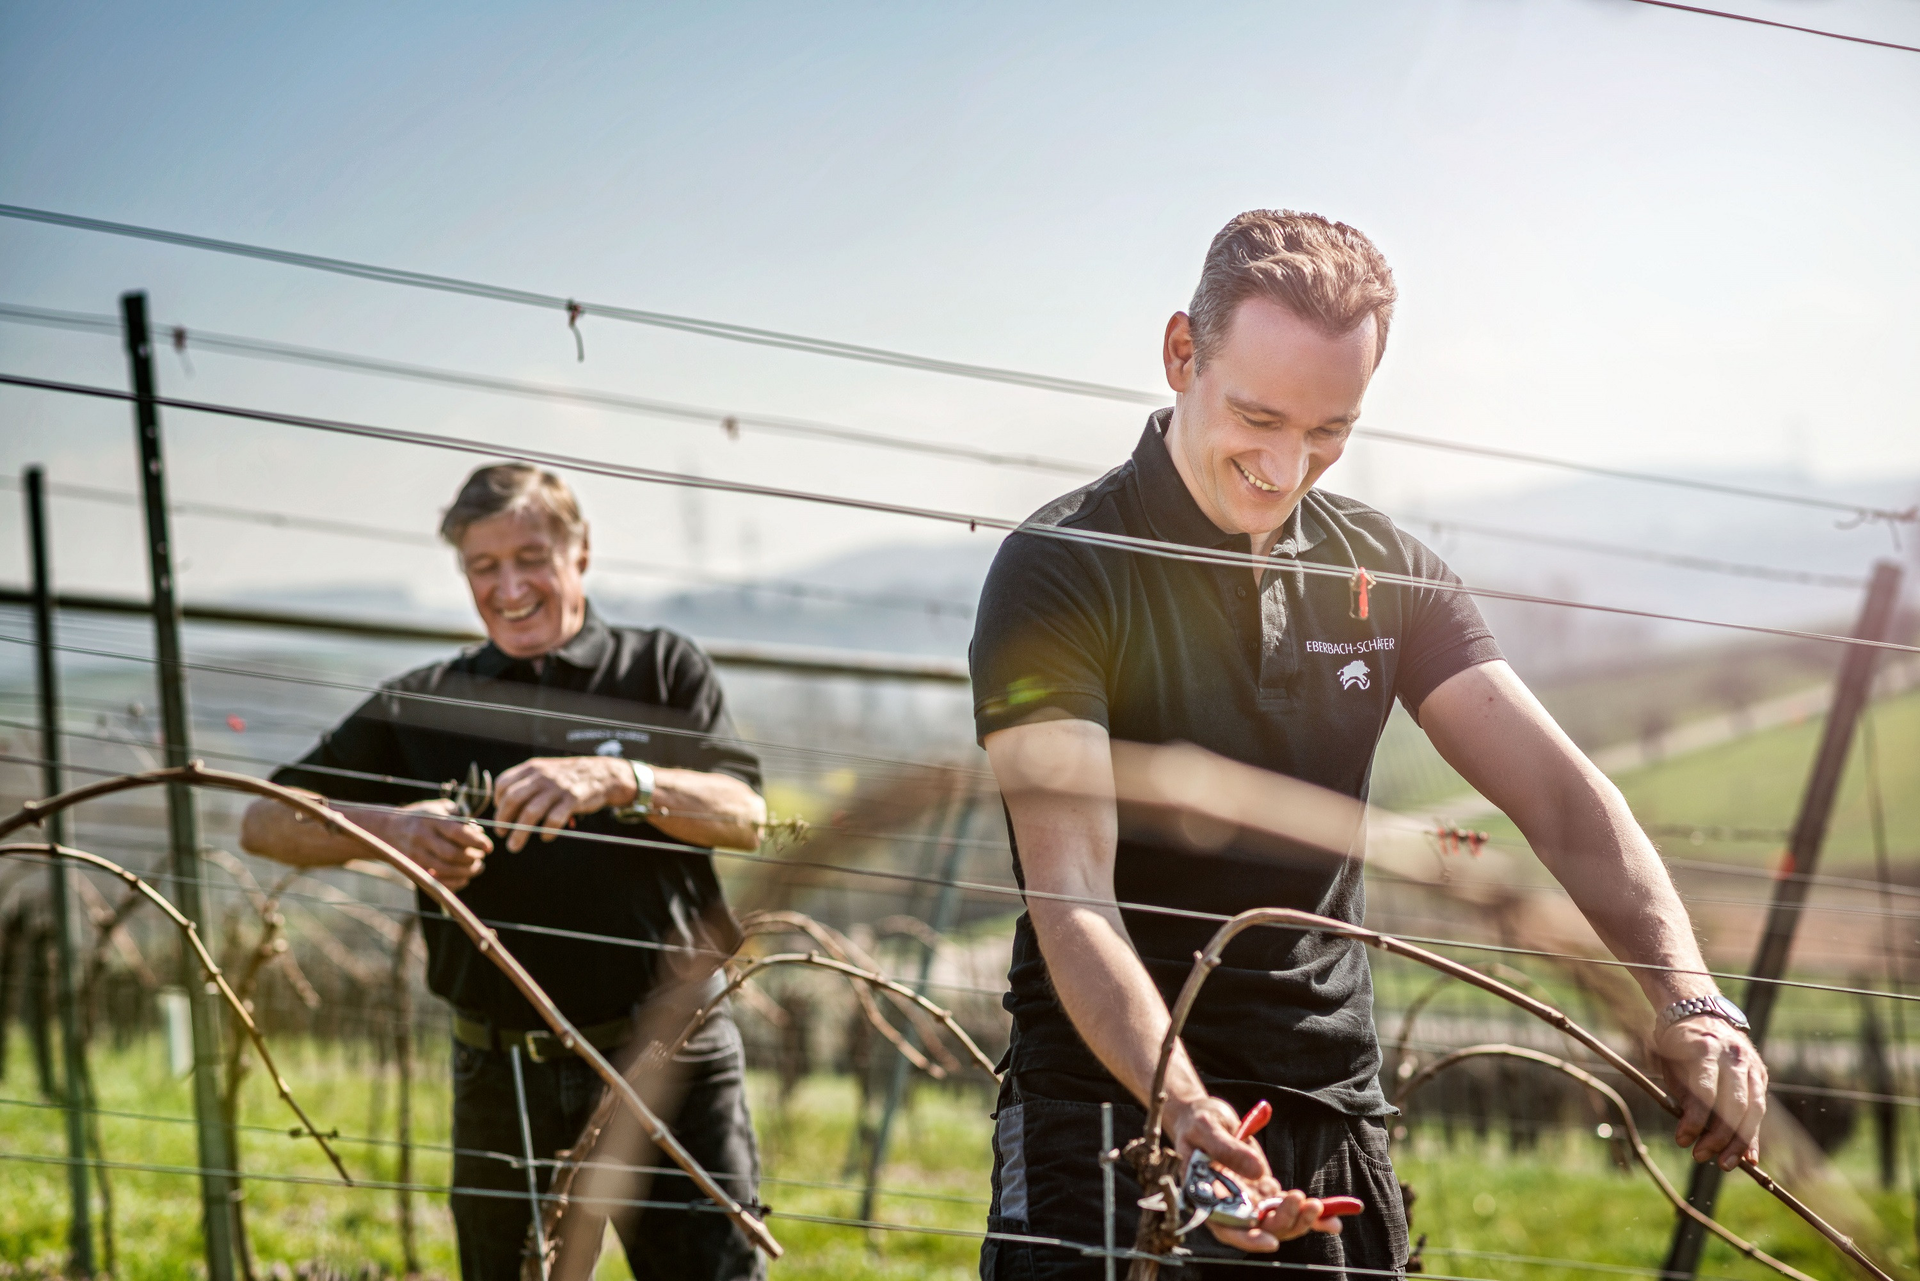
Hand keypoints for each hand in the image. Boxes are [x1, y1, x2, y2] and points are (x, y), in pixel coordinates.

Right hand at [363, 799, 491, 889]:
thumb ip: (460, 815)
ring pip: (446, 870)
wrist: (387, 830)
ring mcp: (416, 855)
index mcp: (431, 820)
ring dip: (466, 872)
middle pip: (452, 854)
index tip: (489, 847)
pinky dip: (454, 883)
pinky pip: (436, 881)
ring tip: (477, 867)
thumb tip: (478, 830)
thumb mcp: (438, 807)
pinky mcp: (413, 868)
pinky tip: (464, 878)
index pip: (457, 832)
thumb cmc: (421, 816)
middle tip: (481, 856)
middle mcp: (422, 838)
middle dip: (472, 858)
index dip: (476, 841)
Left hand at [493, 756, 634, 851]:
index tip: (500, 815)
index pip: (504, 783)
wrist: (601, 774)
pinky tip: (545, 837)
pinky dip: (546, 832)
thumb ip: (527, 784)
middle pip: (513, 799)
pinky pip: (554, 819)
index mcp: (532, 768)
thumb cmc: (568, 777)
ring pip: (530, 812)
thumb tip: (505, 809)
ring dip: (519, 833)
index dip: (497, 802)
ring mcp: (558, 787)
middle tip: (501, 833)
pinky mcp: (573, 799)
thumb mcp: (545, 771)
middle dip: (502, 819)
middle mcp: (542, 776)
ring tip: (513, 846)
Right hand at [1164, 1096, 1339, 1250]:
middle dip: (1284, 1221)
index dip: (1248, 1238)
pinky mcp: (1264, 1190)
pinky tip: (1333, 1217)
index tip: (1271, 1241)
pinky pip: (1288, 1206)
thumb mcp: (1208, 1129)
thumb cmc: (1198, 1124)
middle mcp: (1230, 1205)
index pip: (1227, 1228)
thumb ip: (1228, 1149)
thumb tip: (1259, 1172)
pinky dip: (1310, 1213)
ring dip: (1301, 1219)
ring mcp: (1249, 1200)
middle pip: (1259, 1227)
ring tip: (1319, 1206)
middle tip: (1305, 1202)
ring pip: (1277, 1221)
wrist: (1203, 1118)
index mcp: (1208, 1197)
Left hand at [1656, 1014, 1767, 1169]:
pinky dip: (1753, 1134)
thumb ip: (1682, 1093)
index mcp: (1706, 1048)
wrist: (1700, 1012)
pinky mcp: (1760, 1074)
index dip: (1694, 1120)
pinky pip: (1759, 1108)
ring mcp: (1751, 1065)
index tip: (1681, 1140)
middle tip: (1700, 1157)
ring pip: (1751, 1110)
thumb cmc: (1677, 1042)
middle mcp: (1733, 1056)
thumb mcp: (1670, 1062)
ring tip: (1724, 1164)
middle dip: (1717, 1136)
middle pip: (1732, 1105)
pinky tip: (1749, 1157)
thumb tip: (1691, 1133)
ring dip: (1739, 1142)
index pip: (1705, 1092)